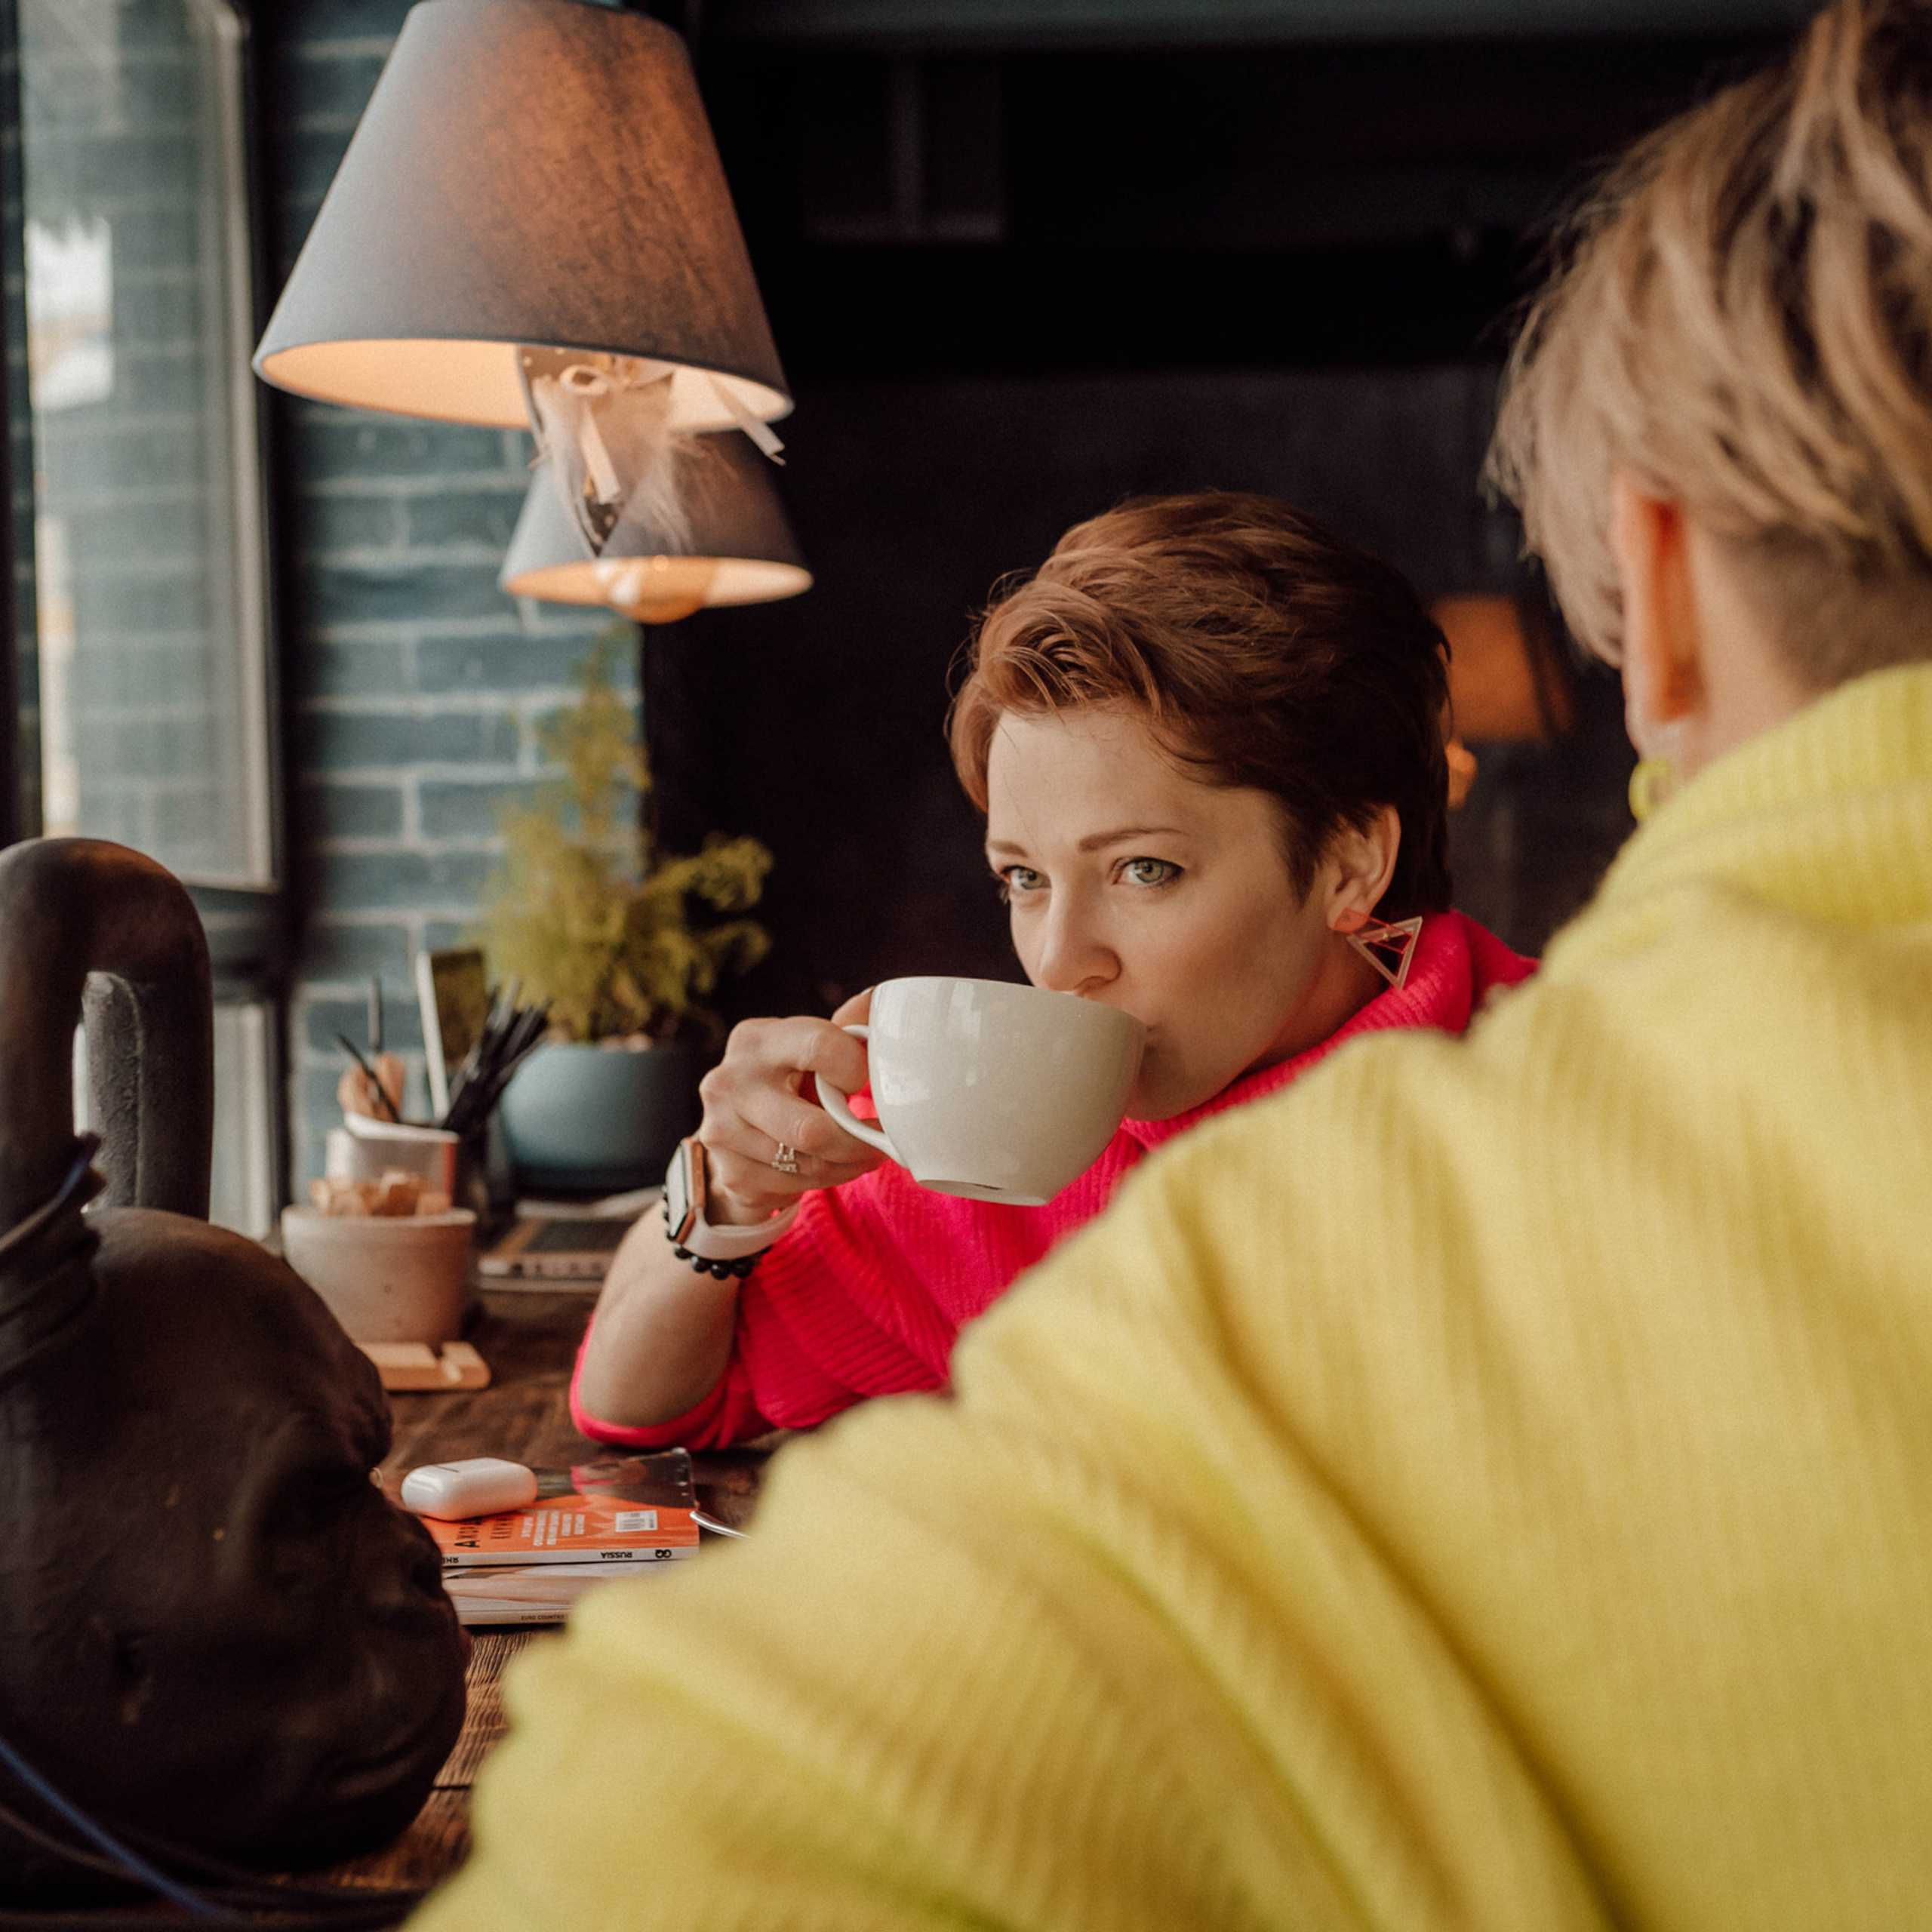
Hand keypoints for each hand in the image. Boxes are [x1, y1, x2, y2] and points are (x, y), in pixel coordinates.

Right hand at [696, 989, 881, 1225]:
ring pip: (806, 1162)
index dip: (854, 1069)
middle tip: (879, 1141)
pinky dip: (824, 1181)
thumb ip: (845, 1025)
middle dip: (856, 1141)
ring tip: (862, 1154)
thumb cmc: (787, 1081)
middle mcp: (729, 1081)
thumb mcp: (810, 1047)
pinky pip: (792, 1186)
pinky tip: (830, 1168)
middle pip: (811, 1127)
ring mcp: (721, 1130)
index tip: (862, 1081)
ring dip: (847, 1165)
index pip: (820, 1046)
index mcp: (755, 1039)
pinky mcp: (728, 1172)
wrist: (737, 1132)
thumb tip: (877, 998)